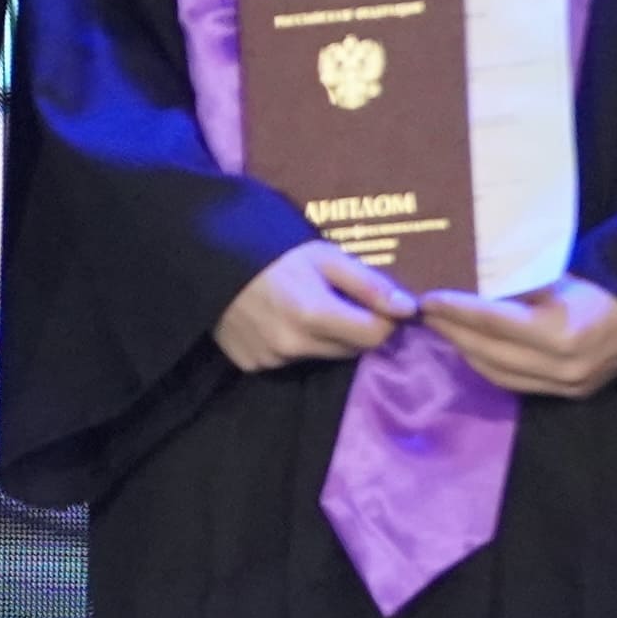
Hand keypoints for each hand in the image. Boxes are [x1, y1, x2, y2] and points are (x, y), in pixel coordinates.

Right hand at [212, 238, 416, 371]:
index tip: (372, 302)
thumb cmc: (273, 253)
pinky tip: (274, 321)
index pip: (376, 335)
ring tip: (300, 308)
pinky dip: (290, 344)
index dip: (383, 318)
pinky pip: (288, 360)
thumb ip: (369, 284)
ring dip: (321, 338)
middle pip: (350, 349)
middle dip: (352, 328)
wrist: (207, 259)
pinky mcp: (252, 364)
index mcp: (316, 315)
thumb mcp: (326, 257)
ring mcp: (270, 358)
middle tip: (334, 301)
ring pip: (320, 356)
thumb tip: (409, 309)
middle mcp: (294, 345)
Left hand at [423, 276, 616, 400]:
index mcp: (561, 333)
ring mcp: (569, 384)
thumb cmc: (600, 283)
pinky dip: (490, 365)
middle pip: (490, 352)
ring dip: (466, 351)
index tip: (428, 298)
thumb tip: (464, 285)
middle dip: (454, 332)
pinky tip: (473, 348)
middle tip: (428, 313)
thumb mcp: (556, 278)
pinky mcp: (572, 393)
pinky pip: (517, 383)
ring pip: (499, 374)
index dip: (457, 310)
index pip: (493, 322)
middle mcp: (563, 366)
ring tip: (445, 329)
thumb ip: (514, 288)